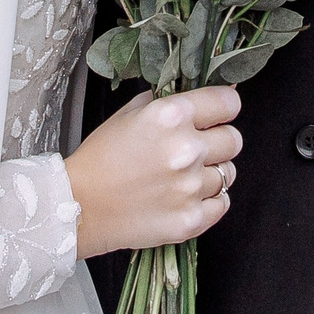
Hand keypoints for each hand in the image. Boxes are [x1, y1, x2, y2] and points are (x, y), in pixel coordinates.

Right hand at [64, 86, 242, 257]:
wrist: (79, 206)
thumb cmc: (101, 157)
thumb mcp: (130, 113)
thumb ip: (169, 100)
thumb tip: (206, 94)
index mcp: (172, 116)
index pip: (228, 103)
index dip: (223, 108)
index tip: (217, 113)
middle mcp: (186, 149)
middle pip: (234, 139)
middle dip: (219, 141)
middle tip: (196, 148)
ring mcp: (190, 188)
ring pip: (228, 173)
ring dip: (210, 172)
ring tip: (183, 176)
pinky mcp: (190, 220)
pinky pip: (222, 204)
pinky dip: (209, 201)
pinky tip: (185, 197)